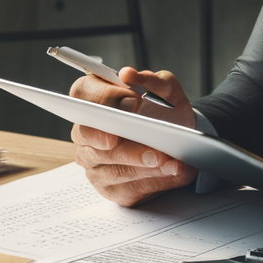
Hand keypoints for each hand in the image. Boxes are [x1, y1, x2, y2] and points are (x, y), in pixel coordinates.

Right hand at [70, 68, 197, 206]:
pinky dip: (152, 180)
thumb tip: (128, 74)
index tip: (132, 104)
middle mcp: (86, 131)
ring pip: (110, 167)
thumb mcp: (167, 89)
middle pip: (89, 136)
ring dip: (143, 165)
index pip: (83, 93)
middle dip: (122, 142)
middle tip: (150, 144)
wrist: (180, 136)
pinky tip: (170, 172)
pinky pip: (126, 188)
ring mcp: (94, 161)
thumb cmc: (165, 109)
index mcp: (94, 98)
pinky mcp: (109, 187)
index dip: (104, 98)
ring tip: (170, 160)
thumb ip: (152, 80)